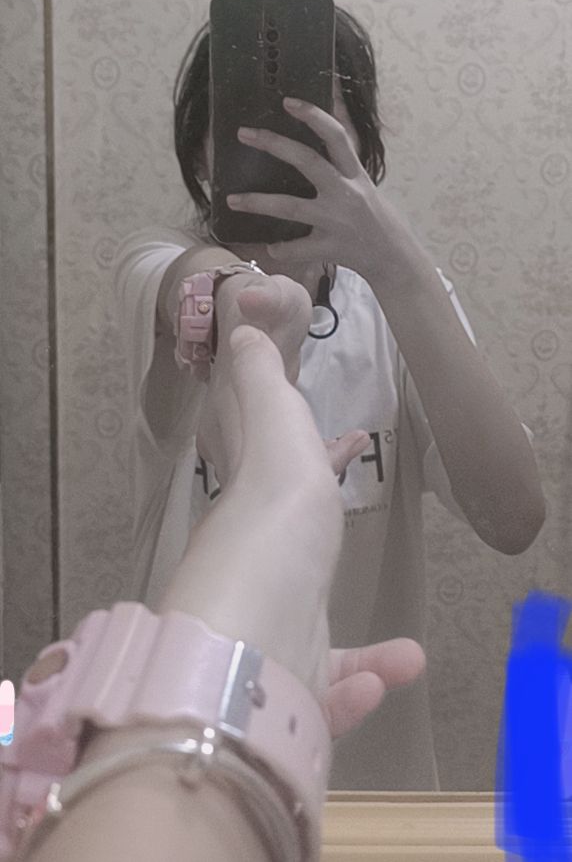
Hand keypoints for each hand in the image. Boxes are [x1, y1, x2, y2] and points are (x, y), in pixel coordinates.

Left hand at [161, 324, 424, 733]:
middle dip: (321, 548)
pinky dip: (358, 689)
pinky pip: (328, 694)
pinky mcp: (288, 693)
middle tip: (354, 551)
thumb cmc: (274, 512)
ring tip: (401, 656)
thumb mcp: (268, 422)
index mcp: (256, 513)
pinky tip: (389, 677)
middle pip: (291, 560)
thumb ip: (259, 380)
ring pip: (311, 643)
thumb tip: (240, 327)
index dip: (309, 461)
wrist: (257, 627)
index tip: (346, 447)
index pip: (276, 480)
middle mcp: (258, 577)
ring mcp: (268, 638)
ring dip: (358, 653)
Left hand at [226, 97, 382, 277]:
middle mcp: (346, 193)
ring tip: (232, 200)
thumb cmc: (378, 219)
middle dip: (274, 144)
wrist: (396, 259)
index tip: (288, 101)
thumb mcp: (365, 185)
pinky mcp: (331, 248)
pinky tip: (270, 246)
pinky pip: (299, 249)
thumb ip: (343, 163)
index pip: (336, 136)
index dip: (314, 116)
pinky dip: (282, 249)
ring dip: (259, 202)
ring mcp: (337, 222)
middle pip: (308, 161)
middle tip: (244, 133)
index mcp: (356, 174)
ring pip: (292, 207)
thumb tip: (326, 130)